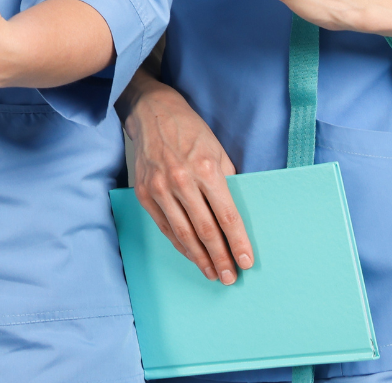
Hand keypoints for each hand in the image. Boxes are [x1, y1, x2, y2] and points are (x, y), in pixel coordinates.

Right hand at [122, 75, 252, 283]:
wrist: (152, 113)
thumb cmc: (191, 132)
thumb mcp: (218, 151)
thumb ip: (227, 182)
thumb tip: (233, 215)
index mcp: (206, 169)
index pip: (227, 217)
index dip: (238, 243)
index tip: (246, 262)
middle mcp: (181, 180)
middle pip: (205, 230)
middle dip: (220, 258)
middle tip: (230, 278)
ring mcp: (159, 188)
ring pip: (183, 233)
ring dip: (200, 257)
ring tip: (212, 273)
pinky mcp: (144, 192)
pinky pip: (164, 226)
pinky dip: (179, 243)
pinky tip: (191, 255)